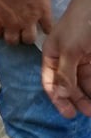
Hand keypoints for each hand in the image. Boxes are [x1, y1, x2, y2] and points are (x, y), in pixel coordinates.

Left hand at [0, 0, 51, 44]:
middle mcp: (11, 24)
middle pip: (12, 41)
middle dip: (13, 36)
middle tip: (15, 28)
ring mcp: (29, 21)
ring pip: (29, 39)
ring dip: (27, 35)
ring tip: (28, 29)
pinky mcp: (44, 14)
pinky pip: (48, 28)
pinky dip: (46, 28)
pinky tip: (44, 25)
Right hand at [41, 0, 90, 117]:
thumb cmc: (80, 23)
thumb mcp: (70, 50)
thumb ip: (65, 74)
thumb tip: (60, 95)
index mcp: (51, 55)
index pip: (50, 82)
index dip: (58, 99)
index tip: (68, 114)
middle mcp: (64, 59)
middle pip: (68, 85)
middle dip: (77, 100)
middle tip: (88, 113)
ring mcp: (81, 58)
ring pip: (83, 83)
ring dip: (88, 96)